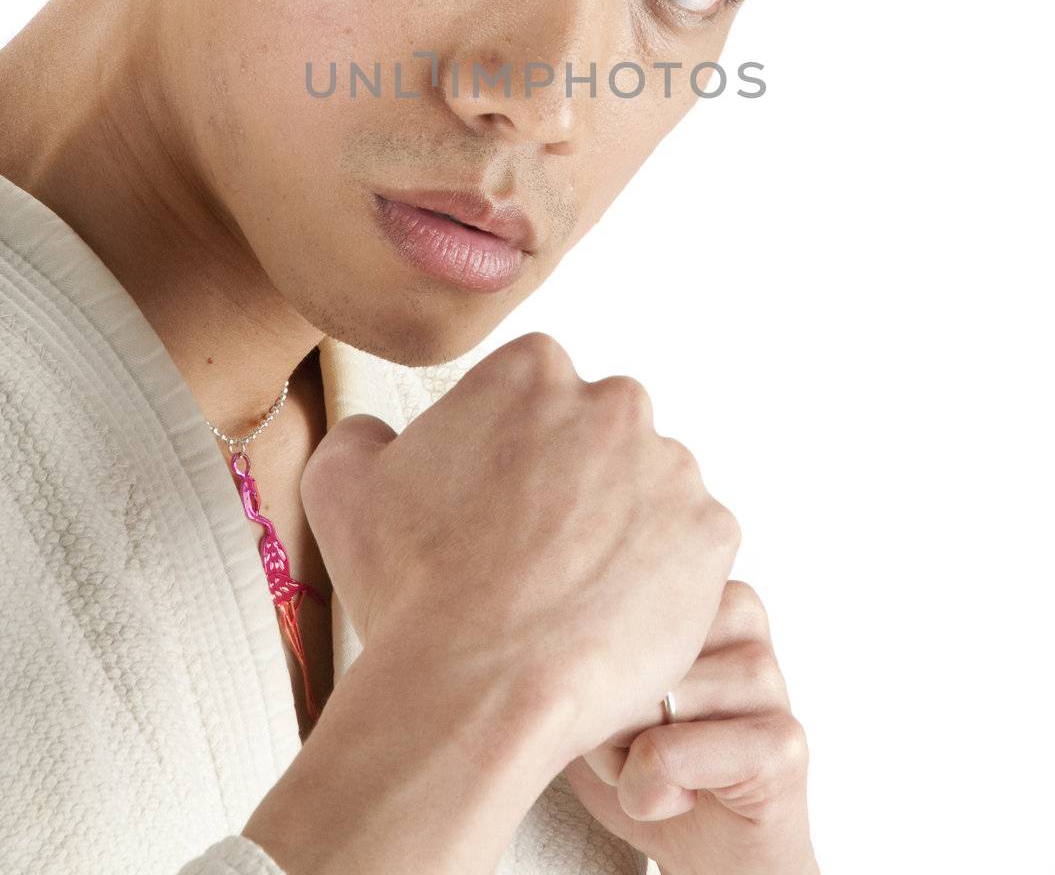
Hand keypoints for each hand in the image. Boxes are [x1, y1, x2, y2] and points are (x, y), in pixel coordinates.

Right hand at [301, 333, 741, 762]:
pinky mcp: (710, 532)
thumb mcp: (343, 484)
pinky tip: (612, 615)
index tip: (494, 505)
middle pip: (598, 435)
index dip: (509, 453)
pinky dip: (661, 577)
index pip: (533, 394)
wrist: (478, 686)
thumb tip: (381, 433)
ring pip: (649, 488)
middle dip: (574, 482)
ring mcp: (671, 466)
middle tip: (533, 554)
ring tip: (572, 594)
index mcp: (532, 369)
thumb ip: (365, 433)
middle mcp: (614, 400)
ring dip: (620, 527)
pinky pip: (691, 547)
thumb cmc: (410, 586)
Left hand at [563, 580, 819, 874]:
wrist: (711, 854)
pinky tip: (678, 800)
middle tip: (633, 748)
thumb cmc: (647, 760)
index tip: (611, 699)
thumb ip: (578, 633)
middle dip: (604, 717)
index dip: (589, 666)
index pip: (606, 602)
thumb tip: (534, 612)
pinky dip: (646, 792)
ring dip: (623, 761)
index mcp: (703, 585)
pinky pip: (667, 756)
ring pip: (641, 703)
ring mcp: (769, 677)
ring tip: (657, 773)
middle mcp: (743, 619)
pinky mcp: (782, 744)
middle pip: (624, 652)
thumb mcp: (599, 686)